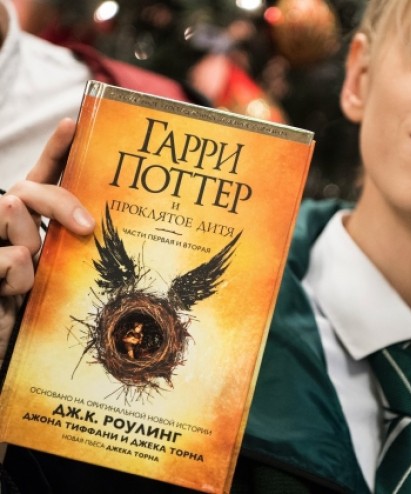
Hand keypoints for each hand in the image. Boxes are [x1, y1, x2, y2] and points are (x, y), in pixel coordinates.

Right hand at [0, 119, 94, 361]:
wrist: (4, 350)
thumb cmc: (41, 312)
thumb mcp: (66, 274)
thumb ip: (73, 245)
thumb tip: (92, 224)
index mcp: (27, 222)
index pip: (42, 177)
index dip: (56, 149)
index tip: (74, 122)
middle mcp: (4, 225)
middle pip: (27, 188)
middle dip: (58, 203)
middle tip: (85, 227)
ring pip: (11, 212)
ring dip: (29, 254)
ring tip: (27, 282)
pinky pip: (7, 258)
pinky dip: (14, 280)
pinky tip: (10, 298)